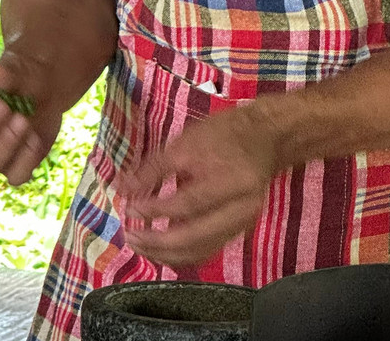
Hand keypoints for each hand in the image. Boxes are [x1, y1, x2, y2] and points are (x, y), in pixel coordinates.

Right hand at [0, 54, 61, 185]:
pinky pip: (16, 176)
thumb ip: (3, 74)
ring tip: (23, 120)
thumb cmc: (19, 80)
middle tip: (4, 106)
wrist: (44, 92)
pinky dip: (26, 160)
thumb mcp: (14, 70)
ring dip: (7, 142)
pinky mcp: (15, 166)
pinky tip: (35, 139)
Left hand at [121, 105, 278, 267]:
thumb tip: (122, 189)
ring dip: (166, 254)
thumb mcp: (186, 142)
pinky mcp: (239, 231)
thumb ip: (154, 169)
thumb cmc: (224, 134)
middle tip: (130, 237)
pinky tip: (161, 250)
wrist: (266, 138)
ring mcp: (242, 224)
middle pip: (194, 237)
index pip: (188, 204)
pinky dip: (182, 255)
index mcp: (230, 180)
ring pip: (199, 252)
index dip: (156, 211)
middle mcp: (240, 208)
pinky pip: (207, 252)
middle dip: (156, 243)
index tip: (129, 211)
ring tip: (140, 246)